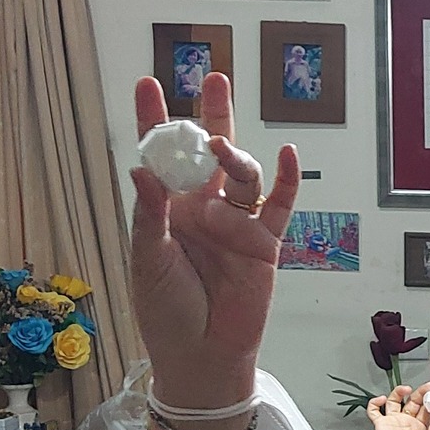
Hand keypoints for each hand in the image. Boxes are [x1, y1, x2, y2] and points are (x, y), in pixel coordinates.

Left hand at [130, 72, 298, 407]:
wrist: (200, 354)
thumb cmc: (165, 309)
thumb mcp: (147, 259)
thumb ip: (149, 213)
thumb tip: (142, 168)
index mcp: (168, 209)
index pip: (160, 156)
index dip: (154, 120)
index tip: (148, 83)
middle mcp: (203, 208)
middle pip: (210, 152)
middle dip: (212, 114)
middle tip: (213, 76)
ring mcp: (236, 223)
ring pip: (243, 175)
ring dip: (236, 155)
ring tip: (223, 147)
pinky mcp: (264, 243)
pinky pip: (279, 206)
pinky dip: (286, 181)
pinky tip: (287, 155)